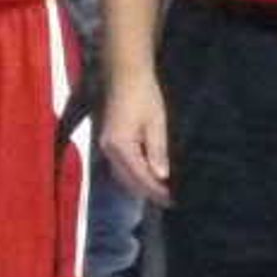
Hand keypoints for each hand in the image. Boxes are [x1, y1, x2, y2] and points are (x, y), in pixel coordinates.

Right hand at [100, 69, 171, 206]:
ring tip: (159, 191)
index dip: (156, 190)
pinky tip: (146, 175)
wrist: (125, 75)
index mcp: (121, 146)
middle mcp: (108, 149)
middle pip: (127, 180)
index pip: (140, 176)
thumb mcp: (156, 123)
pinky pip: (119, 166)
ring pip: (121, 175)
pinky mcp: (107, 141)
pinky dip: (132, 175)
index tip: (171, 200)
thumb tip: (161, 176)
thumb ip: (157, 150)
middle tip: (168, 200)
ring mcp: (105, 145)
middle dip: (147, 192)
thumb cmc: (144, 95)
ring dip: (139, 185)